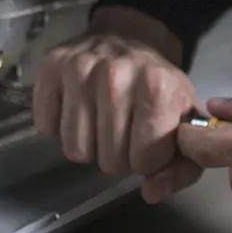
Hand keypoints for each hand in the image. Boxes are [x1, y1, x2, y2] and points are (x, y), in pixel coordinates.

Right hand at [32, 13, 200, 203]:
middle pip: (108, 161)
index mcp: (157, 88)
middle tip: (124, 129)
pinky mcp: (51, 67)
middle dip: (119, 154)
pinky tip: (79, 106)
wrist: (133, 39)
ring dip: (89, 144)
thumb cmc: (159, 87)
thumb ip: (182, 169)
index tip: (149, 139)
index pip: (143, 162)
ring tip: (102, 119)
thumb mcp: (185, 124)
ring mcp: (79, 69)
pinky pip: (46, 128)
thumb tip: (151, 193)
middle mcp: (115, 75)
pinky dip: (60, 125)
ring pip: (75, 150)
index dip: (148, 159)